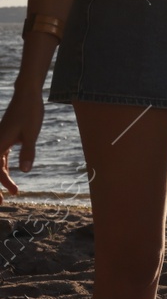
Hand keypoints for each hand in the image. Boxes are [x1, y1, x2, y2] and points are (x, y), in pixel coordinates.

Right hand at [0, 90, 45, 204]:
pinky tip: (9, 177)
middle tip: (2, 202)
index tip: (3, 197)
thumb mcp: (32, 133)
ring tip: (13, 192)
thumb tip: (25, 171)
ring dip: (1, 179)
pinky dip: (3, 168)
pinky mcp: (4, 138)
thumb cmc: (30, 112)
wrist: (28, 95)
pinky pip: (1, 157)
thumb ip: (28, 151)